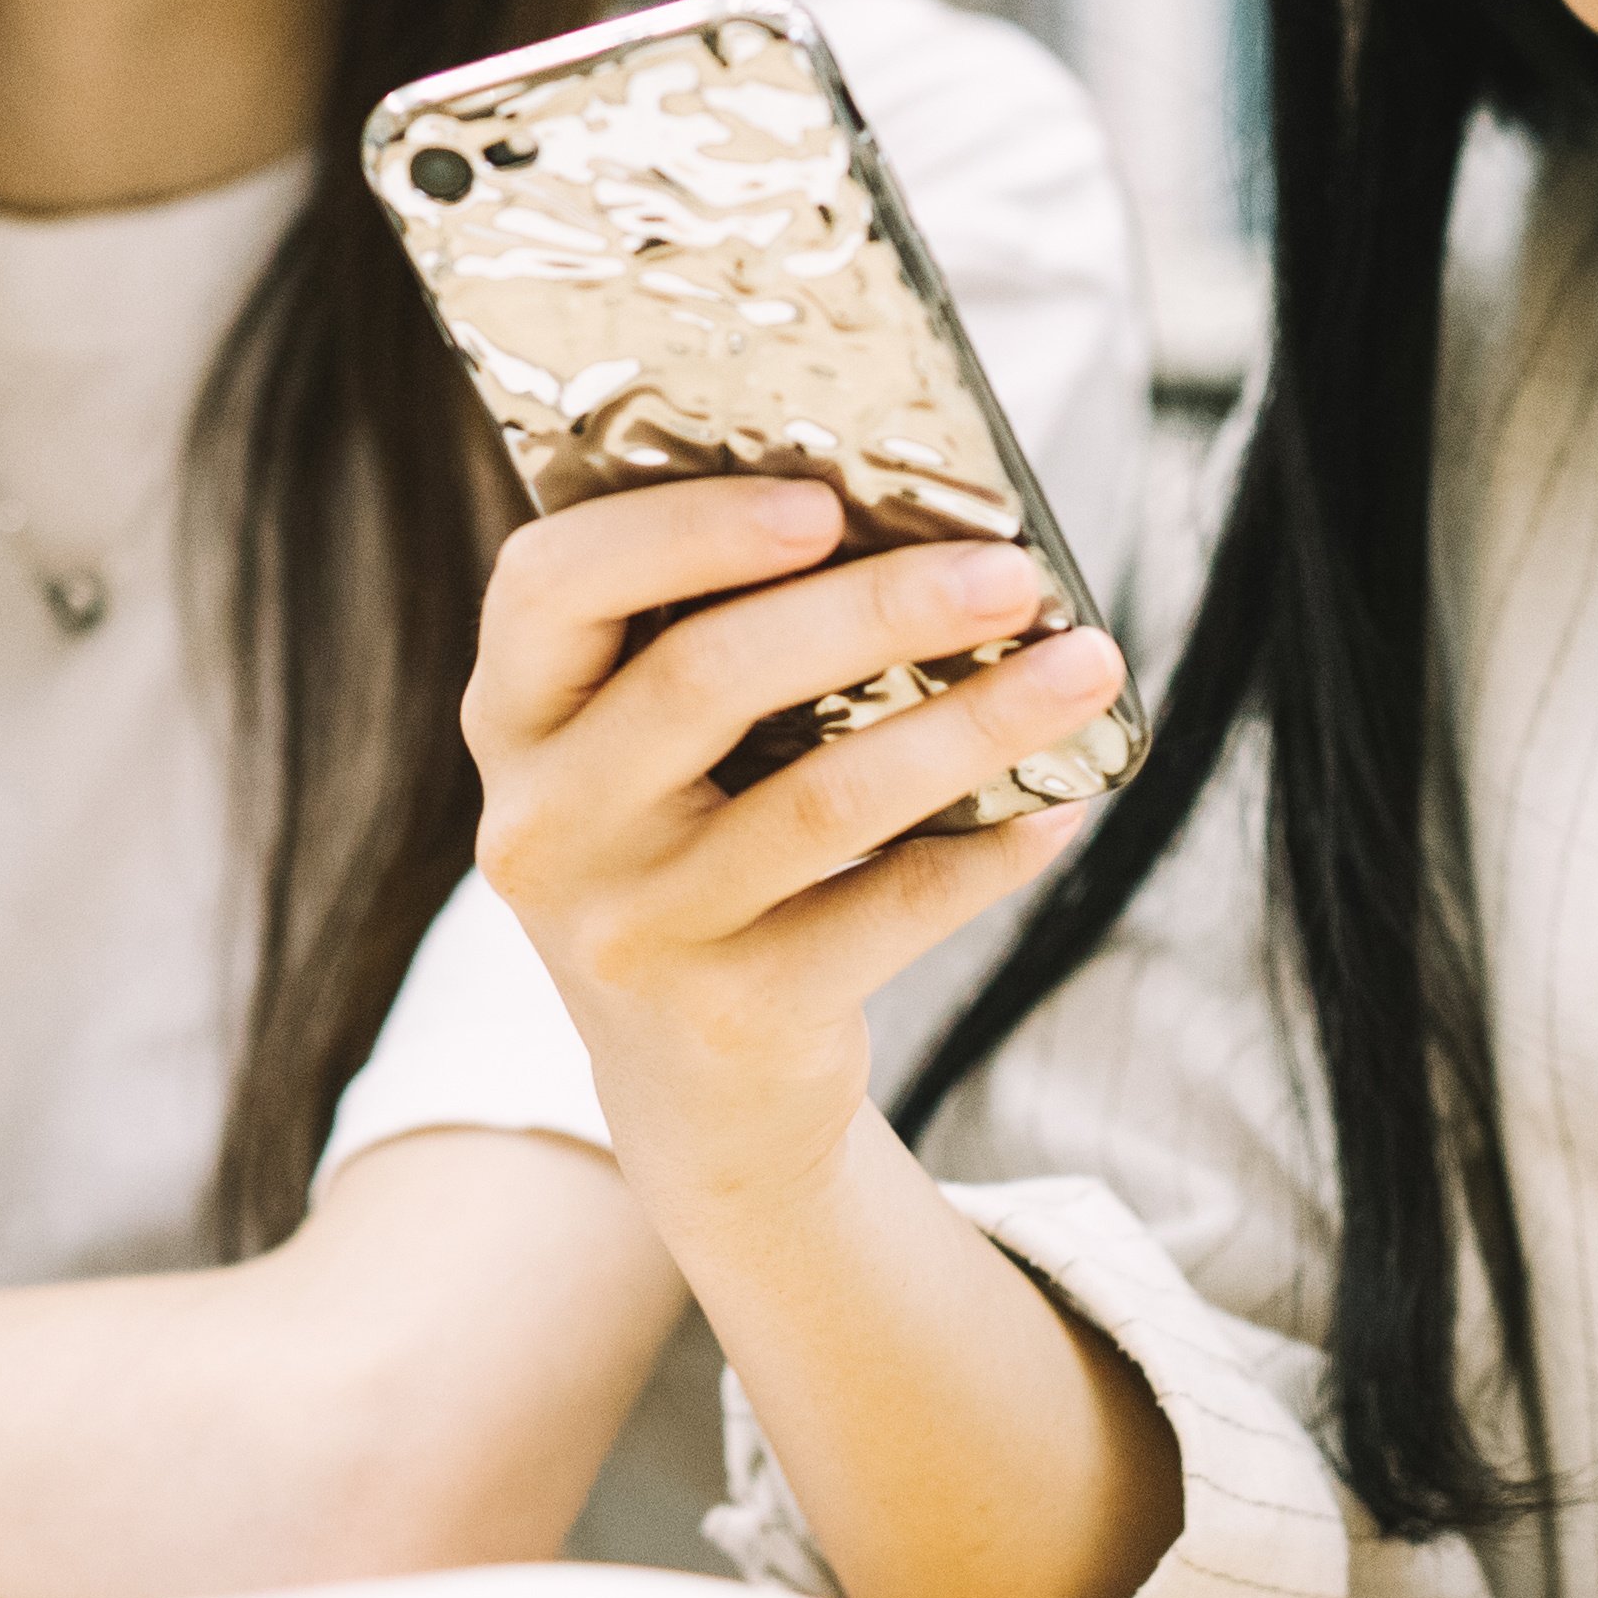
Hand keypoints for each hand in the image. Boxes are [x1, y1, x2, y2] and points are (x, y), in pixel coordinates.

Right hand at [457, 479, 1126, 1224]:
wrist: (696, 1096)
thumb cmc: (691, 860)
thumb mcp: (643, 756)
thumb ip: (708, 641)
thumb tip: (914, 527)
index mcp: (513, 719)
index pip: (549, 583)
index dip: (682, 528)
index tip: (822, 502)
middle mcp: (544, 826)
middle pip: (705, 675)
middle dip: (877, 607)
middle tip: (1009, 575)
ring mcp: (631, 930)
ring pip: (824, 798)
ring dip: (974, 722)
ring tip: (1083, 668)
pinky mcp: (732, 1014)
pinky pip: (891, 906)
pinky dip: (990, 851)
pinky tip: (1060, 804)